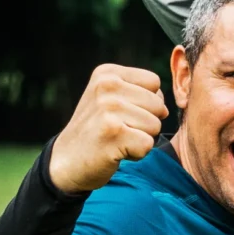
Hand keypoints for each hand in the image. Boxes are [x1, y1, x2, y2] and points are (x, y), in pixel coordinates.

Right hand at [47, 65, 167, 194]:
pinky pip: (148, 144)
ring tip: (117, 140)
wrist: (67, 161)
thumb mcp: (111, 99)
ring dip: (141, 139)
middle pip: (158, 105)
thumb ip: (139, 92)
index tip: (123, 113)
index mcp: (107, 73)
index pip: (154, 82)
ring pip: (155, 125)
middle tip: (119, 130)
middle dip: (146, 123)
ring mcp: (108, 108)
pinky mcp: (112, 132)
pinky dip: (137, 153)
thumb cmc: (97, 130)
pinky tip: (116, 151)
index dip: (147, 103)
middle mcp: (106, 86)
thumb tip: (166, 107)